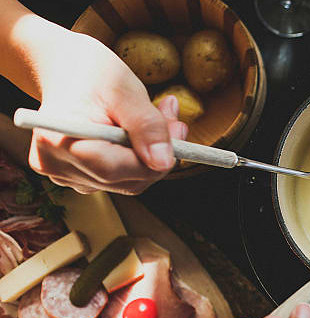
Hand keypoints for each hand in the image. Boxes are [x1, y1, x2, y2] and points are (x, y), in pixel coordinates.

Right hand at [27, 30, 185, 193]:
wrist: (65, 68)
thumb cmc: (89, 72)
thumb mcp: (124, 89)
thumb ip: (146, 126)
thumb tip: (163, 163)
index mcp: (57, 142)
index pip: (115, 170)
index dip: (154, 157)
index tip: (178, 129)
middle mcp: (56, 166)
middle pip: (127, 180)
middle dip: (159, 154)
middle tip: (174, 118)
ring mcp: (66, 176)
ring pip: (130, 182)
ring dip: (153, 154)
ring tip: (160, 116)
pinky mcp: (79, 177)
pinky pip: (123, 178)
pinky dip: (140, 158)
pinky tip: (142, 132)